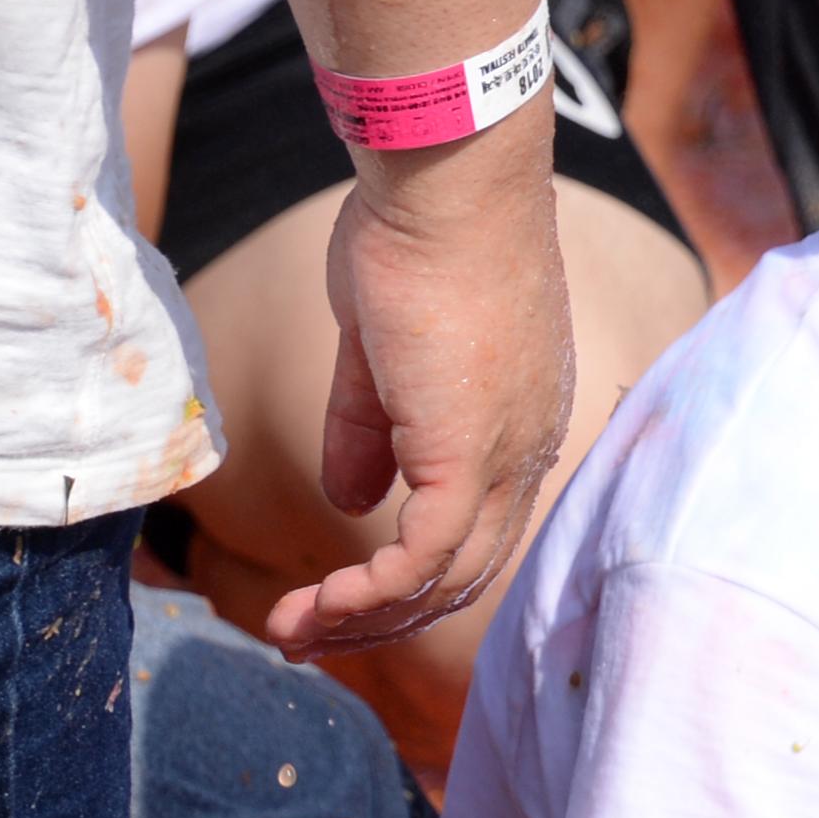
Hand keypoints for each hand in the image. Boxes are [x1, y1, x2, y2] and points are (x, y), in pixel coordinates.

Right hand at [263, 107, 574, 659]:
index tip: (338, 594)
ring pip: (450, 576)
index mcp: (519, 420)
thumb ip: (371, 427)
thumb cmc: (418, 237)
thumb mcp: (382, 348)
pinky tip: (319, 605)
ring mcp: (507, 451)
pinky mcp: (469, 450)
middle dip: (384, 617)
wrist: (449, 181)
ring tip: (290, 630)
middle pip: (469, 570)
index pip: (478, 527)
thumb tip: (354, 500)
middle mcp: (528, 446)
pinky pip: (426, 555)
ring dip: (367, 617)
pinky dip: (373, 593)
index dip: (409, 574)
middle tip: (306, 636)